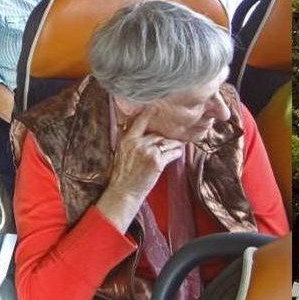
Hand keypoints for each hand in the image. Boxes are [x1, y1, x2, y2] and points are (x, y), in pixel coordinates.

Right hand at [96, 109, 184, 230]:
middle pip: (157, 133)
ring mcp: (148, 152)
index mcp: (127, 140)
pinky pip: (171, 153)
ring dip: (173, 144)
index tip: (157, 107)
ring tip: (177, 145)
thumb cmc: (122, 174)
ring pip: (166, 142)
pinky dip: (176, 153)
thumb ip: (129, 140)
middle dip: (164, 136)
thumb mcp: (121, 153)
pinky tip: (178, 154)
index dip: (150, 113)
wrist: (124, 192)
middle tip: (173, 135)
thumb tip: (134, 128)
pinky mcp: (157, 162)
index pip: (140, 121)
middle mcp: (137, 143)